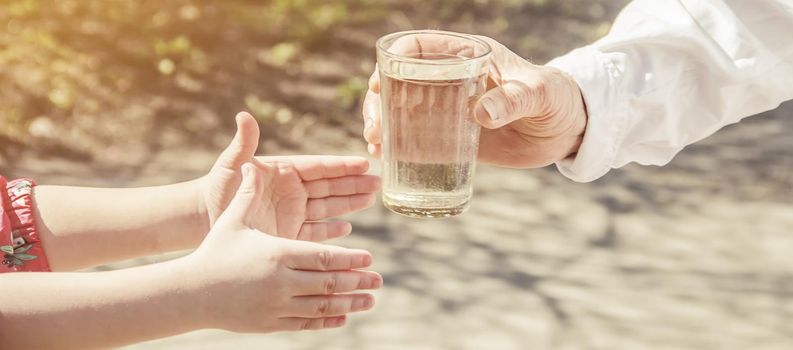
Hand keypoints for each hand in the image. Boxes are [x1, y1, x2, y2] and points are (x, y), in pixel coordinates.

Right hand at [188, 163, 382, 332]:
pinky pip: (306, 322)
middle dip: (357, 281)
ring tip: (369, 301)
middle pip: (329, 282)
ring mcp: (277, 305)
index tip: (369, 259)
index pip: (324, 257)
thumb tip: (251, 164)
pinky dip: (326, 319)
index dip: (350, 259)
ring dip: (349, 303)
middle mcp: (282, 282)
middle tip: (378, 281)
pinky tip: (342, 316)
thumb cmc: (214, 251)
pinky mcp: (271, 323)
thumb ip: (248, 193)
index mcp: (278, 254)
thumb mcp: (233, 220)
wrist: (192, 293)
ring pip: (321, 305)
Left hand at [200, 112, 380, 240]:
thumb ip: (243, 143)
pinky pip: (315, 232)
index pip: (319, 167)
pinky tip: (348, 227)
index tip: (363, 162)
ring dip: (349, 203)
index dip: (341, 165)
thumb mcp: (232, 164)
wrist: (205, 216)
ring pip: (328, 207)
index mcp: (285, 171)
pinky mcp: (289, 233)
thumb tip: (244, 115)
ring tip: (371, 199)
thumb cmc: (219, 186)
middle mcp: (294, 191)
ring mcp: (294, 212)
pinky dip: (331, 229)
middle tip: (378, 181)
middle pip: (330, 186)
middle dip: (354, 184)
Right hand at [362, 35, 587, 167]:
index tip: (380, 80)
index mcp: (468, 55)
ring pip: (403, 110)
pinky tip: (386, 157)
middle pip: (401, 81)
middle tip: (376, 126)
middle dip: (379, 100)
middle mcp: (451, 80)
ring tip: (376, 143)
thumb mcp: (538, 93)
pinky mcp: (454, 136)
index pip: (422, 47)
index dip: (395, 59)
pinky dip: (399, 146)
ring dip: (383, 123)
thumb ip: (513, 100)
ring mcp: (450, 109)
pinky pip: (419, 138)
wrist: (568, 129)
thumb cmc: (557, 98)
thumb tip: (481, 114)